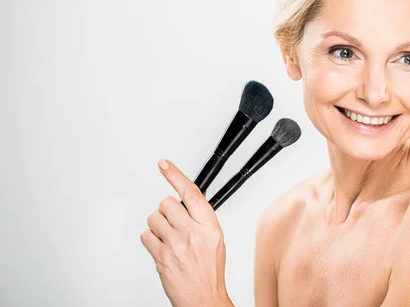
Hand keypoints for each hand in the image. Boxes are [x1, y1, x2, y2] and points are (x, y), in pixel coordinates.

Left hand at [141, 159, 233, 306]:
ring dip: (158, 225)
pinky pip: (146, 235)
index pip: (191, 193)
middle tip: (174, 224)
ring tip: (168, 238)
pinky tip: (161, 248)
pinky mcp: (160, 256)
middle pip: (167, 203)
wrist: (203, 298)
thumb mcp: (215, 239)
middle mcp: (192, 232)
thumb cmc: (209, 271)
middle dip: (168, 211)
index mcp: (209, 226)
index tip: (164, 164)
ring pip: (154, 217)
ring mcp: (175, 244)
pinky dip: (151, 240)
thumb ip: (201, 219)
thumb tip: (188, 201)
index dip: (176, 175)